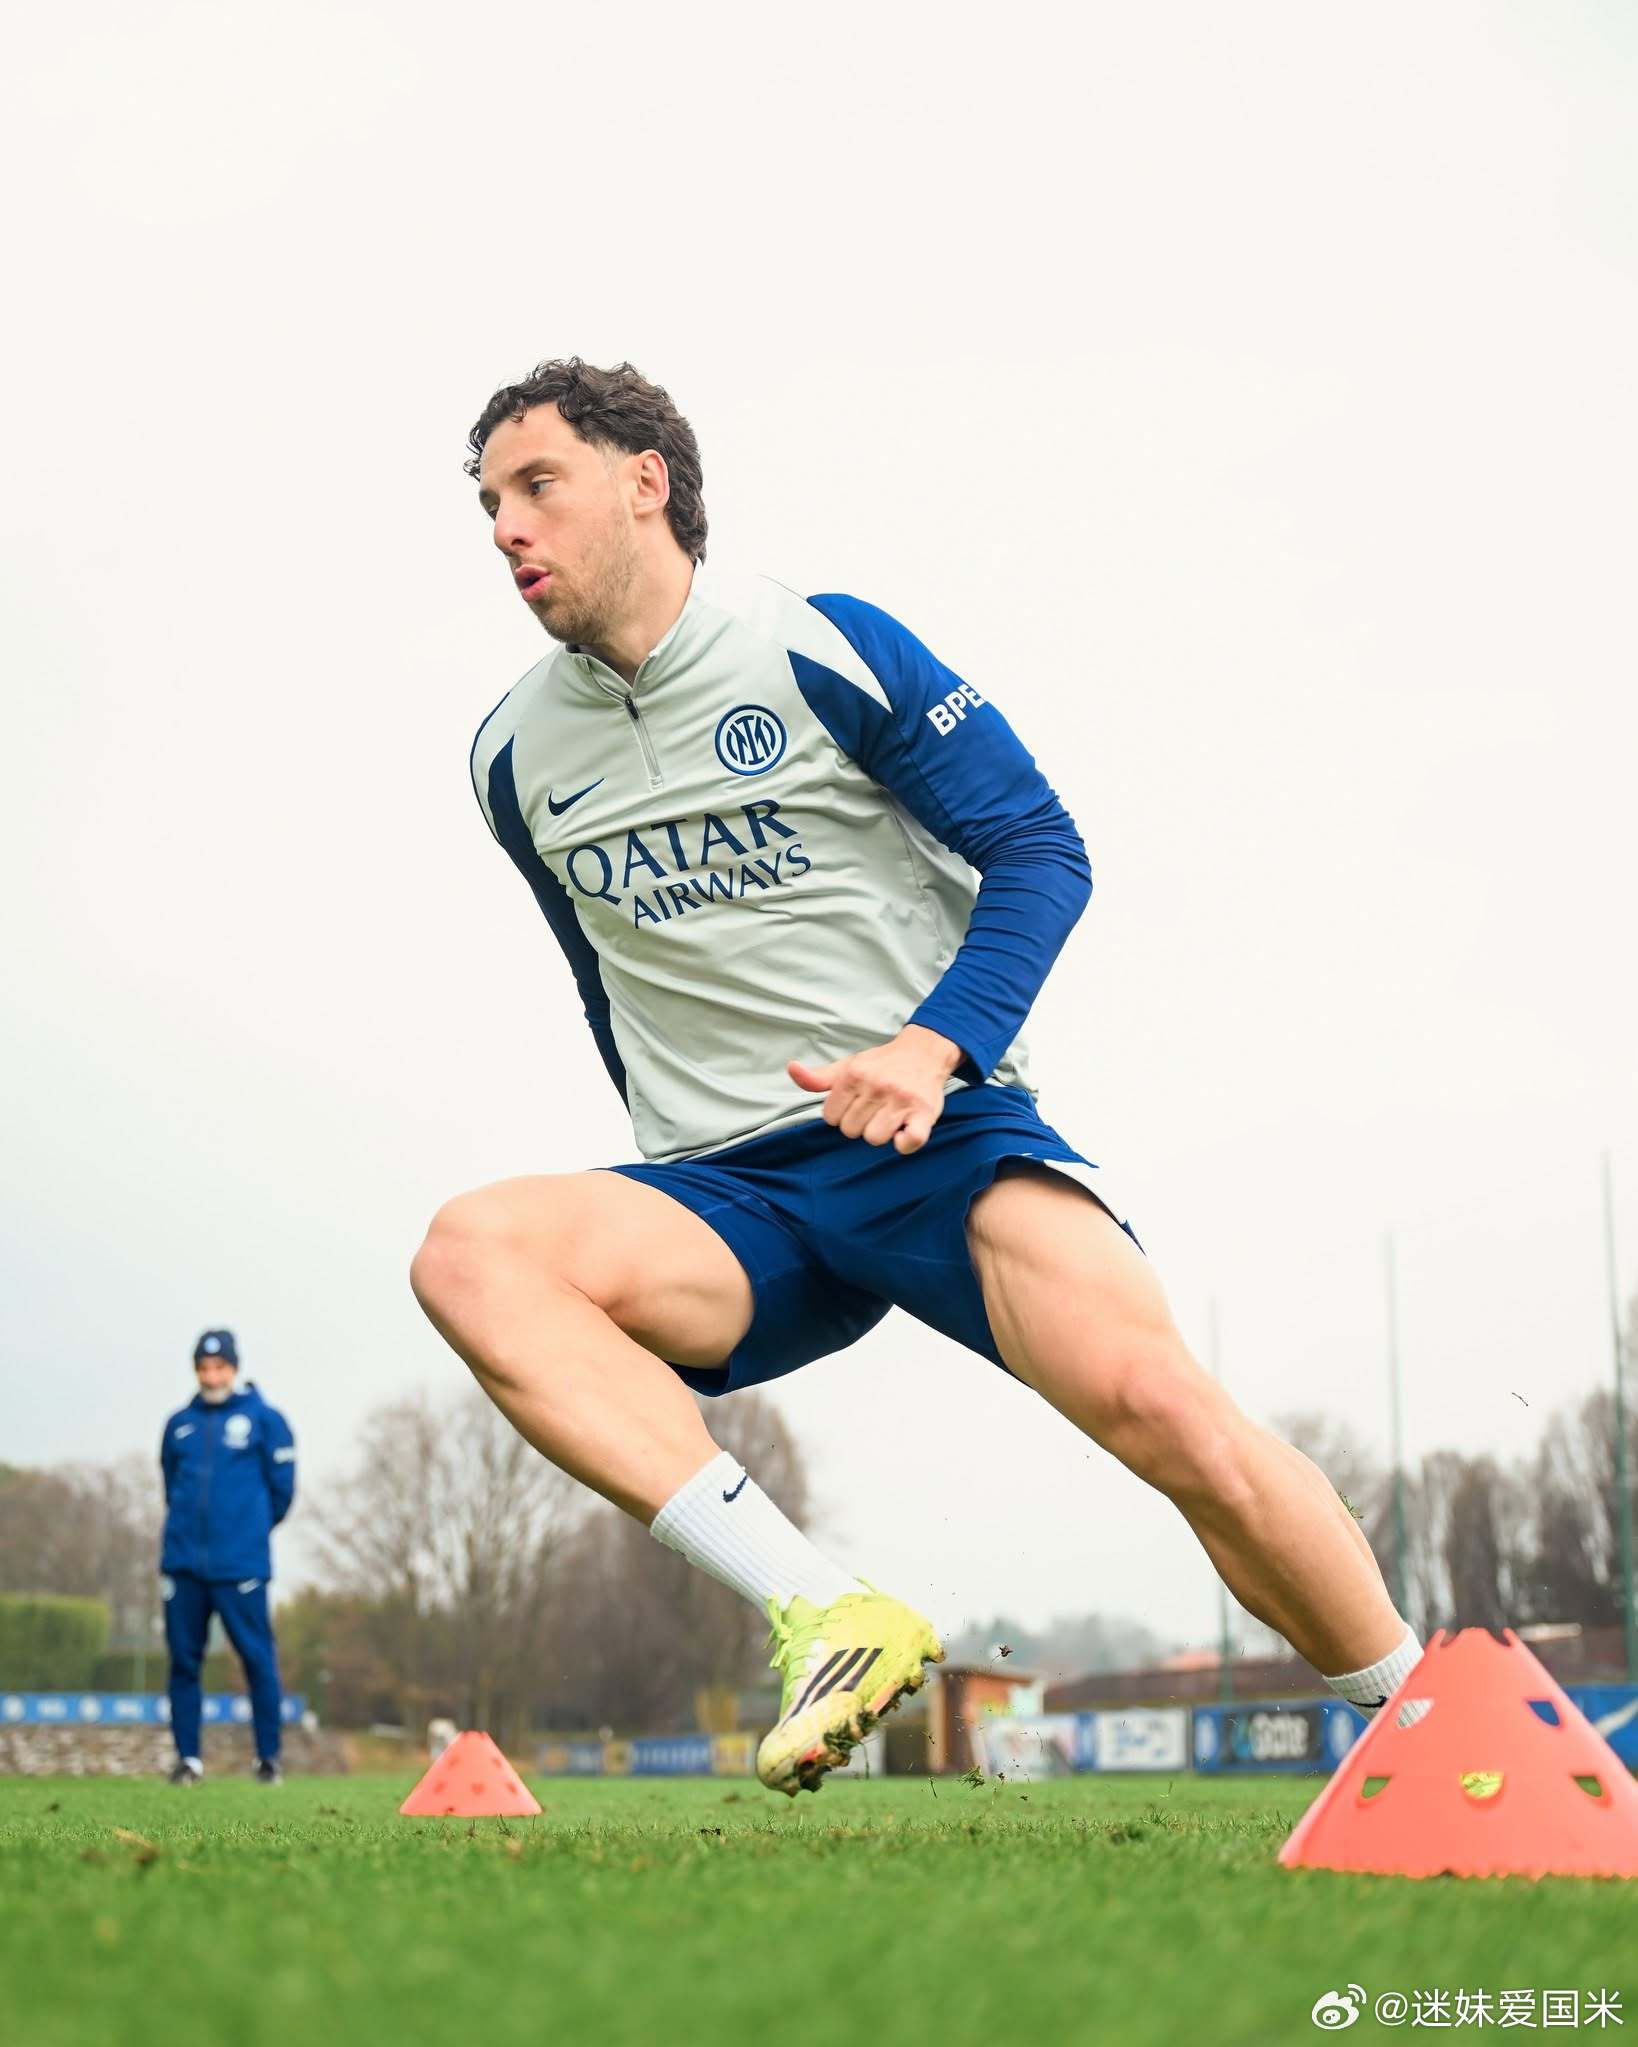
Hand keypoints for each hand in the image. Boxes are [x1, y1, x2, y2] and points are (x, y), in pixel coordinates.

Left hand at [788, 1025, 962, 1153]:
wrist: (925, 1052)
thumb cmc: (883, 1065)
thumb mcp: (848, 1066)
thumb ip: (819, 1077)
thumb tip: (792, 1068)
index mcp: (854, 1075)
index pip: (830, 1117)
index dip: (841, 1114)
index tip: (856, 1104)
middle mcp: (877, 1086)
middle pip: (851, 1130)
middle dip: (860, 1123)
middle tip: (875, 1109)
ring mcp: (902, 1100)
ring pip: (874, 1138)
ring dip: (881, 1133)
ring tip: (889, 1117)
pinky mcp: (925, 1112)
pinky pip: (909, 1141)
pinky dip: (905, 1142)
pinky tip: (904, 1131)